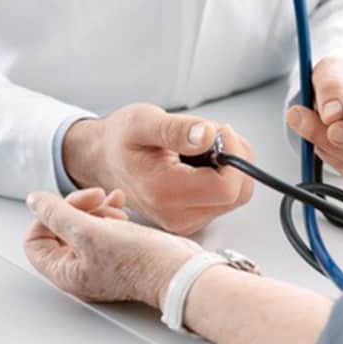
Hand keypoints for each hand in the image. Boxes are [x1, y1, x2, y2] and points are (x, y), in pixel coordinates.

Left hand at [24, 188, 199, 306]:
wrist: (179, 269)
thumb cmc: (140, 261)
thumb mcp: (89, 232)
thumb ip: (57, 214)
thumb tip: (35, 201)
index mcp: (65, 273)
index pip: (35, 241)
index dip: (47, 217)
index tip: (66, 205)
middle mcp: (80, 271)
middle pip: (59, 230)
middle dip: (76, 209)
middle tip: (96, 199)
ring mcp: (100, 262)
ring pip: (83, 226)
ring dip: (97, 209)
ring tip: (115, 206)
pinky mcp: (119, 253)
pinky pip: (104, 228)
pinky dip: (110, 214)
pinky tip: (123, 208)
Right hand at [62, 103, 254, 234]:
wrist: (105, 160)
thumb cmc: (120, 140)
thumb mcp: (143, 121)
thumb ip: (177, 129)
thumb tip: (209, 136)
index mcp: (164, 193)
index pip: (227, 188)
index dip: (234, 155)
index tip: (218, 131)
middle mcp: (177, 216)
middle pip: (238, 193)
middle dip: (234, 158)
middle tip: (207, 135)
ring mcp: (186, 222)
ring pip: (236, 195)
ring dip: (228, 165)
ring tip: (198, 147)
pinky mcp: (193, 219)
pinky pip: (226, 198)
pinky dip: (221, 175)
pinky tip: (198, 163)